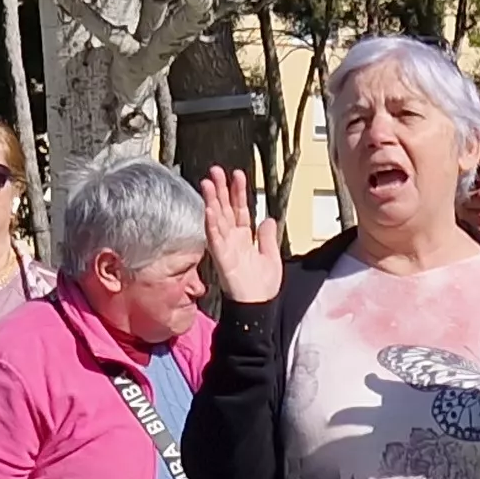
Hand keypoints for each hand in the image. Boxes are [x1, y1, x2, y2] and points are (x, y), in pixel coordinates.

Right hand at [200, 167, 285, 305]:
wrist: (257, 307)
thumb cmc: (262, 287)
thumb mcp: (271, 257)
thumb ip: (268, 238)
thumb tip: (269, 219)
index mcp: (245, 239)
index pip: (240, 209)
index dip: (238, 192)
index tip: (238, 174)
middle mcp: (233, 240)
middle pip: (225, 209)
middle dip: (220, 189)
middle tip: (216, 170)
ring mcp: (226, 248)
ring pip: (217, 219)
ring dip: (212, 201)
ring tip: (207, 183)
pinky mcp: (222, 259)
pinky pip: (215, 239)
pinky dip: (212, 224)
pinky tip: (209, 210)